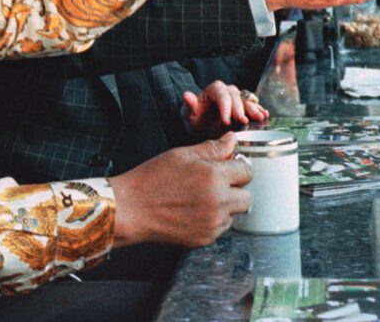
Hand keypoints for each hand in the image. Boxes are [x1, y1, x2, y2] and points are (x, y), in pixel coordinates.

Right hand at [110, 133, 251, 247]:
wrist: (131, 208)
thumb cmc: (152, 179)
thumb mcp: (182, 155)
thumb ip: (212, 149)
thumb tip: (231, 140)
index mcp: (214, 177)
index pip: (247, 172)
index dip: (238, 167)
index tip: (228, 167)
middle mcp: (218, 202)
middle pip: (247, 197)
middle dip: (236, 189)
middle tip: (216, 183)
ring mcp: (213, 223)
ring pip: (235, 213)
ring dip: (226, 205)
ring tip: (201, 197)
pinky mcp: (205, 238)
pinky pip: (222, 227)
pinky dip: (214, 219)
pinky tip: (194, 210)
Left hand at [183, 81, 268, 136]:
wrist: (204, 129)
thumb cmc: (196, 119)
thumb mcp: (189, 114)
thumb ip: (189, 105)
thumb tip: (186, 95)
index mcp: (214, 90)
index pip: (221, 94)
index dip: (225, 107)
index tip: (225, 121)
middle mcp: (228, 92)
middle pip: (236, 97)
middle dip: (240, 109)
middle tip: (243, 121)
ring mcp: (238, 100)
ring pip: (247, 100)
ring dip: (253, 108)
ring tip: (259, 117)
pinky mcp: (245, 108)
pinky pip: (254, 107)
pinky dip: (259, 111)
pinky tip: (264, 115)